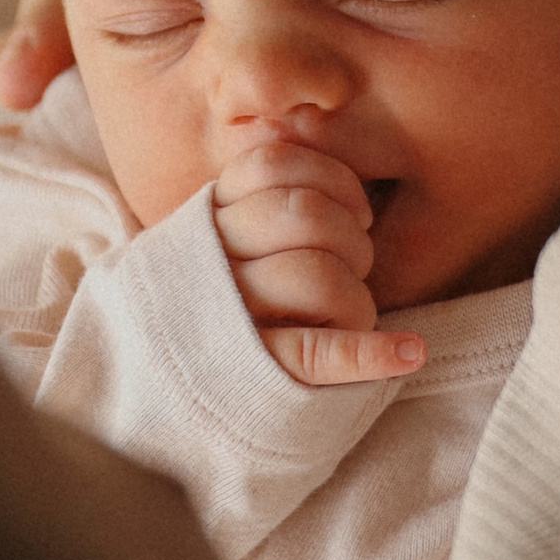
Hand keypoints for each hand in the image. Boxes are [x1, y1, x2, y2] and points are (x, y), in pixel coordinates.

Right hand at [211, 138, 426, 390]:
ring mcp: (230, 321)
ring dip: (358, 296)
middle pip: (303, 214)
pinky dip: (371, 354)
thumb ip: (256, 201)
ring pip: (317, 277)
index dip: (332, 179)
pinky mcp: (254, 378)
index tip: (356, 209)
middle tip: (354, 268)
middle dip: (352, 237)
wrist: (153, 400)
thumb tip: (323, 159)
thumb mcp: (215, 245)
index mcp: (205, 221)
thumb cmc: (211, 310)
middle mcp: (211, 264)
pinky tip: (406, 352)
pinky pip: (316, 354)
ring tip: (353, 315)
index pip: (273, 166)